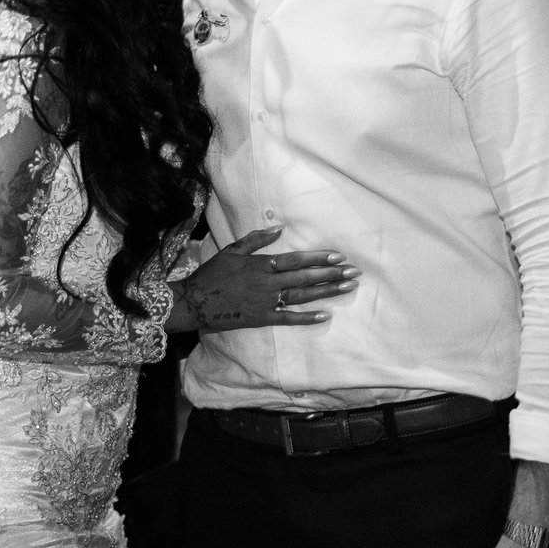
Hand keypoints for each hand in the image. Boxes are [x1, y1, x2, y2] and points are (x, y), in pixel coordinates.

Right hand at [174, 227, 356, 330]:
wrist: (194, 301)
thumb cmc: (212, 274)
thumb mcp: (231, 250)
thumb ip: (256, 239)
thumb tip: (279, 228)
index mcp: (261, 264)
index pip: (296, 260)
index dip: (318, 258)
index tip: (338, 256)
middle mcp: (267, 282)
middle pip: (305, 278)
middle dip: (331, 274)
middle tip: (354, 272)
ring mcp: (266, 302)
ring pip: (301, 296)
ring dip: (326, 292)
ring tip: (347, 287)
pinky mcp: (261, 318)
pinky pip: (288, 319)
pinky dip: (306, 318)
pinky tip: (325, 315)